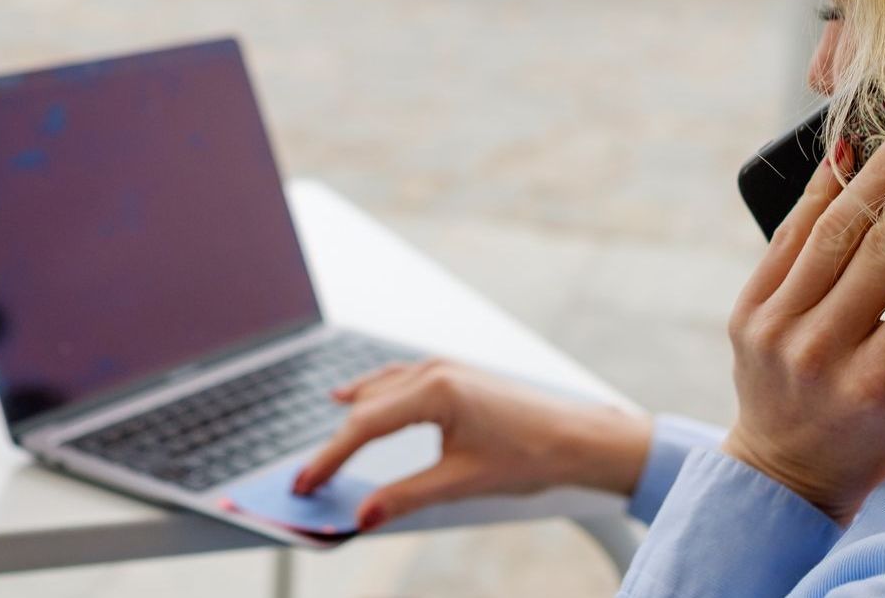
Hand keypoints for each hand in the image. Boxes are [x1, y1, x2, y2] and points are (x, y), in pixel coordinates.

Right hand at [293, 359, 650, 531]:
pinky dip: (371, 396)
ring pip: (379, 391)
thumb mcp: (463, 481)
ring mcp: (444, 368)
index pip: (364, 425)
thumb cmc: (533, 453)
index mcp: (435, 391)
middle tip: (307, 480)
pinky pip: (397, 381)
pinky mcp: (452, 375)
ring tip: (323, 451)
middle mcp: (434, 371)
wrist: (580, 437)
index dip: (328, 458)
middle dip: (335, 444)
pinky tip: (353, 398)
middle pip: (366, 408)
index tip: (304, 483)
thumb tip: (363, 515)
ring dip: (350, 420)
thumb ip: (406, 497)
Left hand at [723, 110, 884, 524]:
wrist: (781, 472)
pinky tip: (850, 150)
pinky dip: (821, 189)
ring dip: (880, 169)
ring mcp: (775, 327)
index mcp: (874, 386)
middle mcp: (819, 352)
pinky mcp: (746, 308)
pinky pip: (790, 235)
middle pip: (884, 248)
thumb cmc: (871, 440)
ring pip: (834, 229)